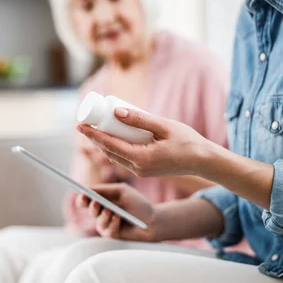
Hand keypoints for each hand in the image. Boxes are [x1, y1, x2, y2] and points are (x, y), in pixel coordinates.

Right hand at [75, 183, 155, 240]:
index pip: (87, 199)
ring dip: (104, 216)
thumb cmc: (138, 204)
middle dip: (92, 207)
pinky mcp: (112, 235)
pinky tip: (118, 219)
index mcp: (103, 200)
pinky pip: (107, 230)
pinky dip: (113, 224)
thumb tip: (87, 188)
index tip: (83, 194)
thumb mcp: (122, 192)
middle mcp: (102, 212)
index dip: (83, 197)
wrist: (152, 220)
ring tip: (111, 211)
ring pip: (98, 221)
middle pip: (89, 210)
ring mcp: (106, 224)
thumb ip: (105, 190)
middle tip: (96, 203)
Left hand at [76, 108, 214, 177]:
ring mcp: (142, 171)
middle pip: (108, 152)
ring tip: (93, 129)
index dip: (92, 135)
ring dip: (103, 145)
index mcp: (141, 158)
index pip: (109, 145)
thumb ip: (140, 119)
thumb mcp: (164, 126)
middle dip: (94, 139)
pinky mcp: (146, 171)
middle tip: (83, 124)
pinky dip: (114, 149)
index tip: (80, 125)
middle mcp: (138, 168)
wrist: (202, 161)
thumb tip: (116, 111)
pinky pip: (124, 160)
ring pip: (115, 157)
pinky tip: (110, 139)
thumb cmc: (187, 141)